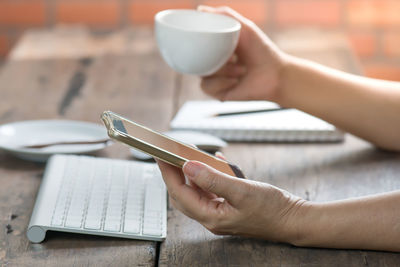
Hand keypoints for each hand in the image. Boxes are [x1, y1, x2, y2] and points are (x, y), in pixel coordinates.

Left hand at [156, 157, 306, 241]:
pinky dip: (210, 175)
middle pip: (183, 193)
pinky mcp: (228, 206)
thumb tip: (188, 167)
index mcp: (212, 217)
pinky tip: (216, 162)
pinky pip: (212, 189)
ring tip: (189, 155)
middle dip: (175, 173)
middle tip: (169, 154)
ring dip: (192, 173)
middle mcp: (212, 216)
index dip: (168, 173)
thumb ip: (213, 179)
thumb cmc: (272, 209)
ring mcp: (220, 212)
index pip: (180, 193)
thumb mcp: (242, 190)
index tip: (160, 155)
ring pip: (197, 191)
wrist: (293, 219)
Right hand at [198, 5, 287, 102]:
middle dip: (210, 57)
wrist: (276, 76)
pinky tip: (235, 80)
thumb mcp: (245, 28)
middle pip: (195, 59)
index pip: (196, 45)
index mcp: (216, 48)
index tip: (197, 39)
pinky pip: (207, 87)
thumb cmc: (262, 51)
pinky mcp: (217, 93)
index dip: (194, 43)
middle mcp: (213, 63)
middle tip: (231, 56)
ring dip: (222, 71)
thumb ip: (225, 15)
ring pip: (201, 74)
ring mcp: (215, 79)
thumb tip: (200, 9)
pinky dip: (222, 82)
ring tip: (241, 69)